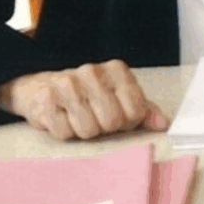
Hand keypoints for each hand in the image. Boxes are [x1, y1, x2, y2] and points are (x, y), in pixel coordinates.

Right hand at [0, 59, 169, 140]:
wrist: (41, 89)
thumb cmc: (88, 98)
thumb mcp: (119, 100)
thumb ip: (144, 111)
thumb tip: (163, 124)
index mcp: (116, 70)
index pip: (136, 110)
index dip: (128, 122)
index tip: (118, 117)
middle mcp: (92, 71)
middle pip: (112, 121)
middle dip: (104, 128)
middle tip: (95, 119)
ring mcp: (67, 82)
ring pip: (88, 129)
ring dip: (83, 132)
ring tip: (77, 117)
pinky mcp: (45, 98)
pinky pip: (64, 133)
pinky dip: (64, 132)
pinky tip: (61, 117)